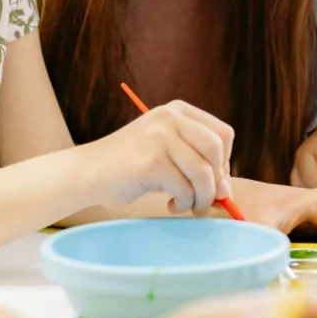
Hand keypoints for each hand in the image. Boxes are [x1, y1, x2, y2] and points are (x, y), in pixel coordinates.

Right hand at [83, 100, 234, 215]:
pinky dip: (183, 204)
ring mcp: (160, 138)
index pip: (223, 134)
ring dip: (201, 198)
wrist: (88, 172)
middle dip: (217, 181)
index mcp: (178, 111)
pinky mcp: (152, 161)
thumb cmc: (130, 166)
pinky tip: (170, 205)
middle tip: (205, 200)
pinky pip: (185, 189)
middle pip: (217, 150)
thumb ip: (197, 163)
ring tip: (187, 206)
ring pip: (204, 173)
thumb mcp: (167, 152)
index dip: (225, 163)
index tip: (212, 181)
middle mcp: (170, 118)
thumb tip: (228, 192)